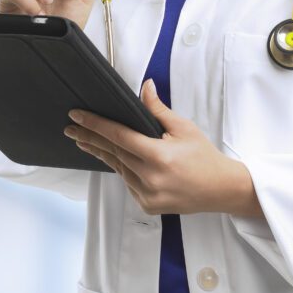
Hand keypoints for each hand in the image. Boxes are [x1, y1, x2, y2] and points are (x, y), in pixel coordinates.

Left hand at [63, 79, 256, 215]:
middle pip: (113, 152)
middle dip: (90, 138)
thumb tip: (144, 86)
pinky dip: (120, 168)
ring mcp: (147, 195)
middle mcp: (150, 178)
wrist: (221, 189)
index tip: (77, 116)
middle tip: (71, 128)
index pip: (119, 136)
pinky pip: (127, 182)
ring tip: (83, 141)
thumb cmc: (203, 156)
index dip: (96, 125)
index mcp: (159, 156)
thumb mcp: (183, 128)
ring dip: (101, 153)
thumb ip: (158, 110)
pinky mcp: (147, 205)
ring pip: (118, 168)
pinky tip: (110, 157)